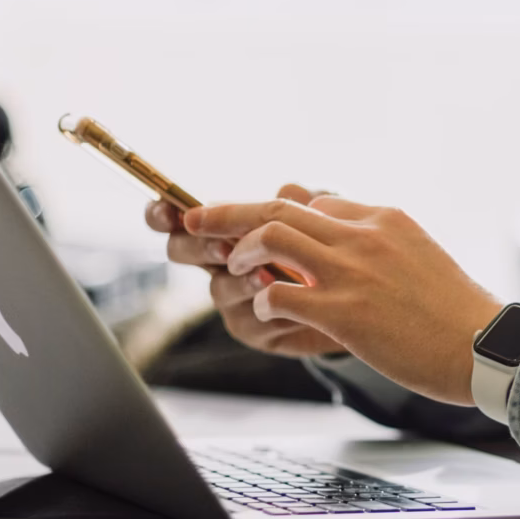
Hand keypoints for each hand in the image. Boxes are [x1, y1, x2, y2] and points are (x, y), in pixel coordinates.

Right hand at [146, 185, 345, 358]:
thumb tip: (289, 189)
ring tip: (266, 276)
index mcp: (227, 228)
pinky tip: (293, 304)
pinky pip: (250, 321)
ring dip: (240, 281)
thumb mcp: (324, 218)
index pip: (180, 217)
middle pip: (182, 251)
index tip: (167, 210)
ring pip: (218, 288)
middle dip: (199, 247)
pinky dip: (270, 309)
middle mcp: (221, 262)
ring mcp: (234, 297)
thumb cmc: (333, 250)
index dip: (163, 212)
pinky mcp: (255, 329)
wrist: (356, 299)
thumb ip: (304, 203)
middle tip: (224, 247)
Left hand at [189, 196, 503, 404]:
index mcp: (384, 219)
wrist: (485, 347)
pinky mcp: (345, 312)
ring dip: (242, 253)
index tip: (257, 229)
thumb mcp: (420, 257)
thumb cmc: (457, 315)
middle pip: (280, 206)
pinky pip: (280, 293)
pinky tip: (269, 312)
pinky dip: (264, 301)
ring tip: (236, 270)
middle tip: (195, 218)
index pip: (316, 201)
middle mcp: (364, 236)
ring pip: (271, 238)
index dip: (279, 214)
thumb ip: (380, 245)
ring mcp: (353, 272)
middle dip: (228, 211)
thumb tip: (347, 245)